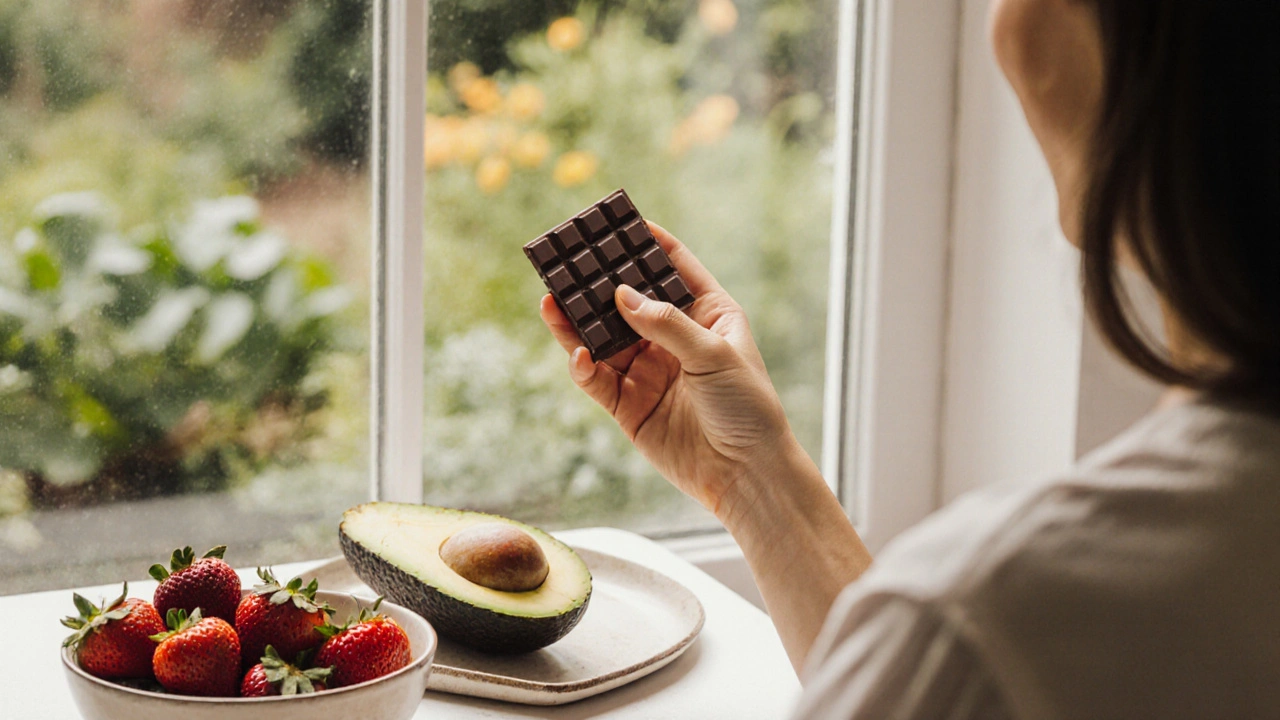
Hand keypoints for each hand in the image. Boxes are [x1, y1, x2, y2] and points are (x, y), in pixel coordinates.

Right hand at [539, 222, 794, 515]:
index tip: (619, 220)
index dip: (647, 243)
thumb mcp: (714, 355)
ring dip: (578, 321)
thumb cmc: (747, 408)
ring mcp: (648, 370)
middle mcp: (674, 337)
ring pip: (603, 337)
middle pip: (628, 300)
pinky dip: (583, 366)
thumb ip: (666, 323)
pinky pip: (597, 378)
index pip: (673, 267)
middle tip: (568, 258)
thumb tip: (621, 294)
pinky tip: (577, 355)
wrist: (745, 474)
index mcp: (707, 314)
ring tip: (553, 299)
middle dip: (599, 280)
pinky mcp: (628, 405)